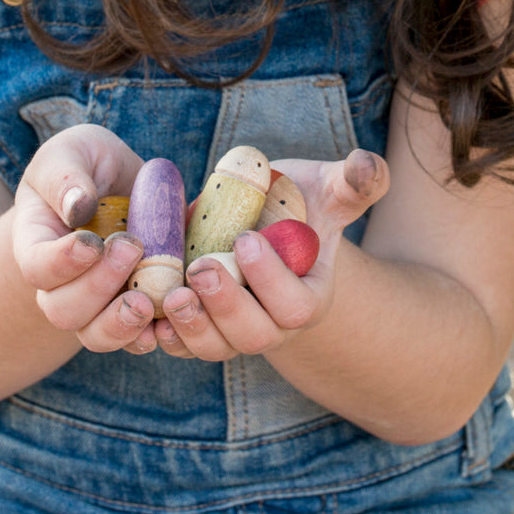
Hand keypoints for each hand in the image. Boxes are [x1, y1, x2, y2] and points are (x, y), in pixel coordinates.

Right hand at [11, 124, 158, 353]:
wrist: (117, 183)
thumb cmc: (86, 164)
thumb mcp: (72, 151)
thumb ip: (66, 176)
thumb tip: (77, 207)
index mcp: (37, 242)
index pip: (36, 267)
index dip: (61, 263)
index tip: (92, 242)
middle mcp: (60, 282)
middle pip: (62, 310)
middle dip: (98, 287)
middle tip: (132, 247)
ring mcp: (95, 302)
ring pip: (94, 335)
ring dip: (120, 325)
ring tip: (147, 302)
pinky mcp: (130, 309)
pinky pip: (133, 340)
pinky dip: (150, 336)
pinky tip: (168, 321)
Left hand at [154, 148, 389, 360]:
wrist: (264, 224)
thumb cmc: (301, 205)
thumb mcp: (329, 189)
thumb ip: (355, 181)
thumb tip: (366, 166)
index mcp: (310, 295)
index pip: (296, 306)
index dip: (271, 280)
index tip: (246, 240)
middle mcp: (275, 324)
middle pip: (255, 336)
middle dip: (226, 306)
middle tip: (200, 269)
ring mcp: (235, 331)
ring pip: (216, 347)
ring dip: (192, 326)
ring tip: (172, 294)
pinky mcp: (201, 328)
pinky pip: (182, 346)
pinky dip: (164, 336)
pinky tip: (147, 311)